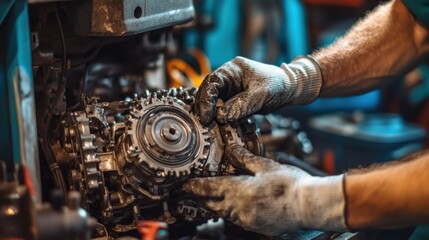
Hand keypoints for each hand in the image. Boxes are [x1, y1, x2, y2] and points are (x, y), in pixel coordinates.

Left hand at [183, 144, 346, 235]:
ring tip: (203, 201)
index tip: (183, 185)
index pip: (208, 188)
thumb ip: (245, 159)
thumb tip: (231, 148)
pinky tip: (230, 208)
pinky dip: (228, 212)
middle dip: (198, 199)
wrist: (311, 208)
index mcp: (238, 191)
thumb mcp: (266, 166)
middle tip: (187, 194)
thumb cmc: (290, 186)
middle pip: (211, 204)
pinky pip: (236, 219)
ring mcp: (247, 220)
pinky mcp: (256, 227)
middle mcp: (238, 208)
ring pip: (222, 213)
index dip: (193, 186)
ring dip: (212, 206)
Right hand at [195, 56, 322, 124]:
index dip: (206, 100)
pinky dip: (221, 118)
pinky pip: (223, 109)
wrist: (290, 89)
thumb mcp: (260, 95)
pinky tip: (220, 126)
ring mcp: (230, 90)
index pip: (212, 82)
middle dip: (205, 108)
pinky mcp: (234, 101)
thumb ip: (240, 105)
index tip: (206, 116)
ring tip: (211, 127)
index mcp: (232, 69)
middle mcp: (227, 79)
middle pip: (208, 92)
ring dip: (212, 114)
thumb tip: (220, 116)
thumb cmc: (278, 85)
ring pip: (214, 102)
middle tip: (205, 124)